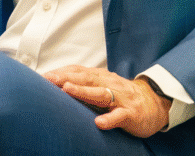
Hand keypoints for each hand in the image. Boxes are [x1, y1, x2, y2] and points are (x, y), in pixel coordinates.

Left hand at [43, 65, 170, 137]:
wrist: (154, 103)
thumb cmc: (121, 96)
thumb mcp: (101, 87)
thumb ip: (82, 86)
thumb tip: (55, 87)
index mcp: (99, 77)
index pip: (77, 71)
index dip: (59, 72)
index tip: (41, 76)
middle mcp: (108, 83)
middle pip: (85, 78)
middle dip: (65, 78)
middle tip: (47, 79)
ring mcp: (119, 98)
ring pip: (100, 93)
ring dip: (83, 91)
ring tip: (67, 90)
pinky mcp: (130, 113)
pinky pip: (119, 116)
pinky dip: (109, 119)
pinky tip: (99, 123)